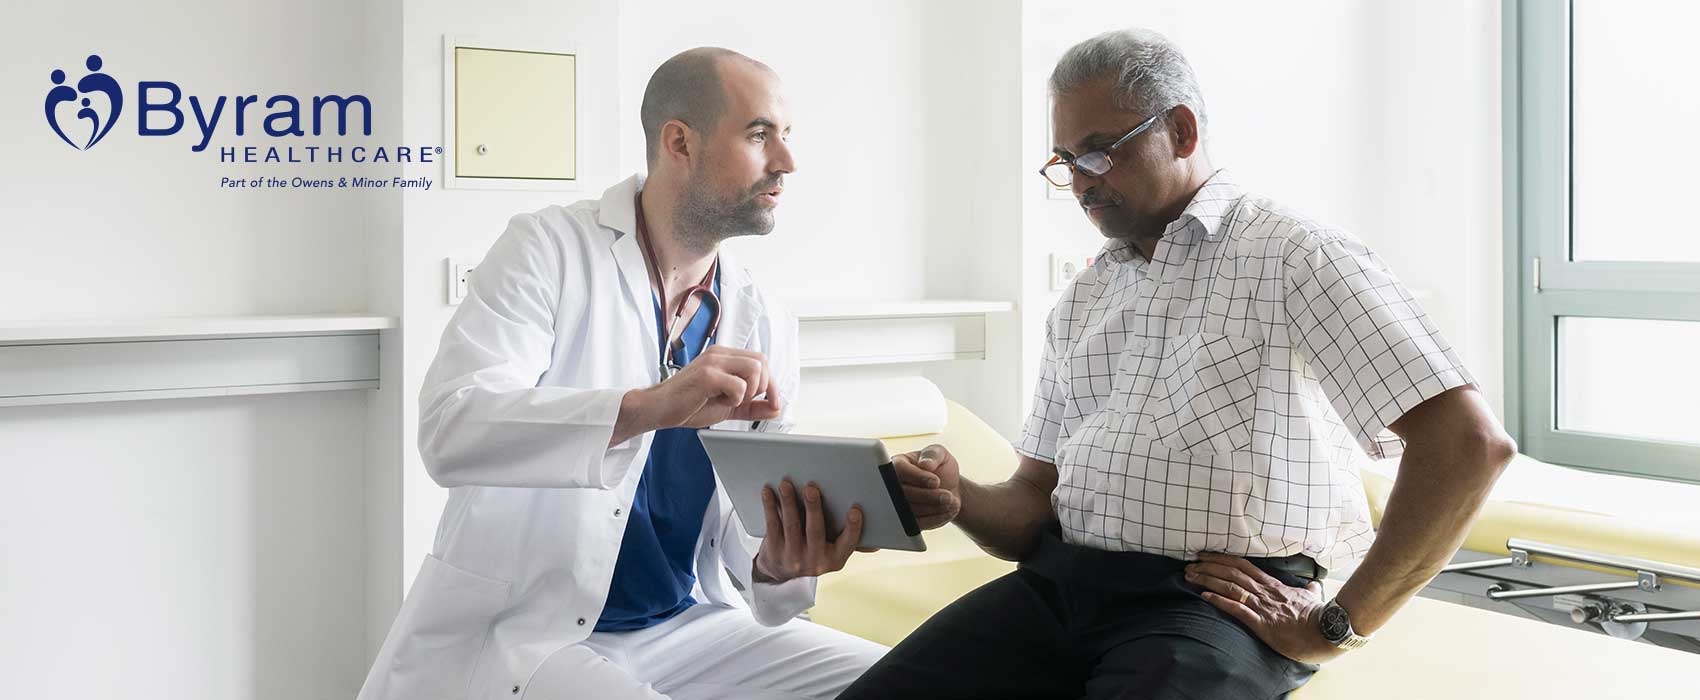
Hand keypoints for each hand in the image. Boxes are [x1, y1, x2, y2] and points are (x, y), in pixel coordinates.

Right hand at [641, 346, 783, 430]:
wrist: (659, 409)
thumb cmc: (688, 404)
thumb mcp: (729, 405)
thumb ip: (753, 406)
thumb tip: (777, 407)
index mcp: (725, 356)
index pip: (761, 360)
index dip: (772, 384)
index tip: (774, 403)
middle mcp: (720, 354)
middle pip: (762, 361)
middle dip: (763, 387)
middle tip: (745, 401)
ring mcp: (713, 362)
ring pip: (755, 369)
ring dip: (749, 391)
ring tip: (730, 400)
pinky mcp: (707, 375)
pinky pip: (738, 385)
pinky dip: (735, 398)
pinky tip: (718, 401)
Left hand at [752, 480, 869, 584]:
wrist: (780, 576)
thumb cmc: (813, 555)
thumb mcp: (833, 554)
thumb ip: (850, 543)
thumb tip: (877, 544)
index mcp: (835, 559)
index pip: (848, 543)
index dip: (853, 527)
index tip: (855, 510)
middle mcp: (815, 561)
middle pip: (815, 530)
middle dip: (813, 507)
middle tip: (810, 487)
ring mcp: (793, 558)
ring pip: (791, 525)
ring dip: (789, 502)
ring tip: (787, 484)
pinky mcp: (774, 552)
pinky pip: (772, 525)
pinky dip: (770, 506)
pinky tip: (769, 492)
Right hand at [891, 444, 960, 528]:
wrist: (949, 487)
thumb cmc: (940, 467)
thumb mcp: (940, 454)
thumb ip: (933, 454)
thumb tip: (925, 464)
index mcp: (897, 464)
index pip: (899, 470)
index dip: (917, 477)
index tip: (936, 481)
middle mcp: (892, 485)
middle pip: (903, 493)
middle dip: (928, 496)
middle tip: (948, 496)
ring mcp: (898, 504)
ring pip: (910, 511)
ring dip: (934, 508)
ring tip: (951, 502)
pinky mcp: (907, 521)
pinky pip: (916, 525)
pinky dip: (935, 519)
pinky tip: (948, 511)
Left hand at [1186, 552, 1341, 663]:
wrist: (1327, 632)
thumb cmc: (1319, 617)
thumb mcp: (1311, 599)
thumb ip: (1307, 591)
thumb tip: (1311, 586)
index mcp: (1274, 586)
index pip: (1243, 566)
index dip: (1222, 559)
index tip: (1206, 555)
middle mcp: (1265, 592)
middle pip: (1232, 572)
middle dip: (1208, 566)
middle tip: (1190, 563)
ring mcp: (1263, 607)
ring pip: (1231, 587)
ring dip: (1208, 580)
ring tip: (1190, 576)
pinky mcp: (1262, 623)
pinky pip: (1237, 609)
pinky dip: (1219, 601)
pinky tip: (1204, 596)